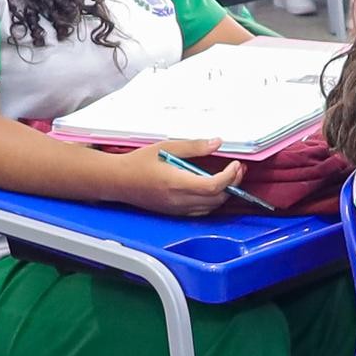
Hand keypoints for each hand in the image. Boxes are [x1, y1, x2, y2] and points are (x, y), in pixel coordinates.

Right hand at [104, 143, 241, 215]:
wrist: (117, 181)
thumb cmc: (137, 163)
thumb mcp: (166, 147)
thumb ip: (194, 146)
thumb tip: (216, 143)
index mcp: (176, 183)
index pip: (213, 186)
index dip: (230, 176)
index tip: (236, 165)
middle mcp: (178, 200)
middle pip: (216, 198)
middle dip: (232, 184)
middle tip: (238, 169)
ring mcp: (176, 209)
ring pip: (210, 207)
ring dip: (223, 194)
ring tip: (229, 177)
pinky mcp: (174, 213)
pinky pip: (200, 211)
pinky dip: (211, 201)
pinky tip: (212, 188)